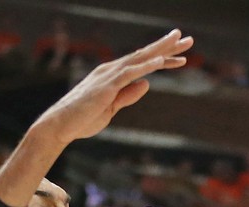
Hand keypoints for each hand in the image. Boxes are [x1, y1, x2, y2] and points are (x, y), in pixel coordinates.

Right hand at [33, 29, 192, 145]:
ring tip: (180, 41)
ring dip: (161, 50)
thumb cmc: (83, 119)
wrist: (60, 126)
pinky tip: (160, 61)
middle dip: (167, 47)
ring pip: (140, 59)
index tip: (182, 57)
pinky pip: (129, 73)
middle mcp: (111, 70)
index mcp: (112, 75)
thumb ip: (128, 95)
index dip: (163, 59)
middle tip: (188, 39)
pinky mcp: (107, 86)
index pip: (142, 64)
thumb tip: (146, 84)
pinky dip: (146, 65)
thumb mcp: (112, 108)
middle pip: (144, 55)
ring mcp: (109, 76)